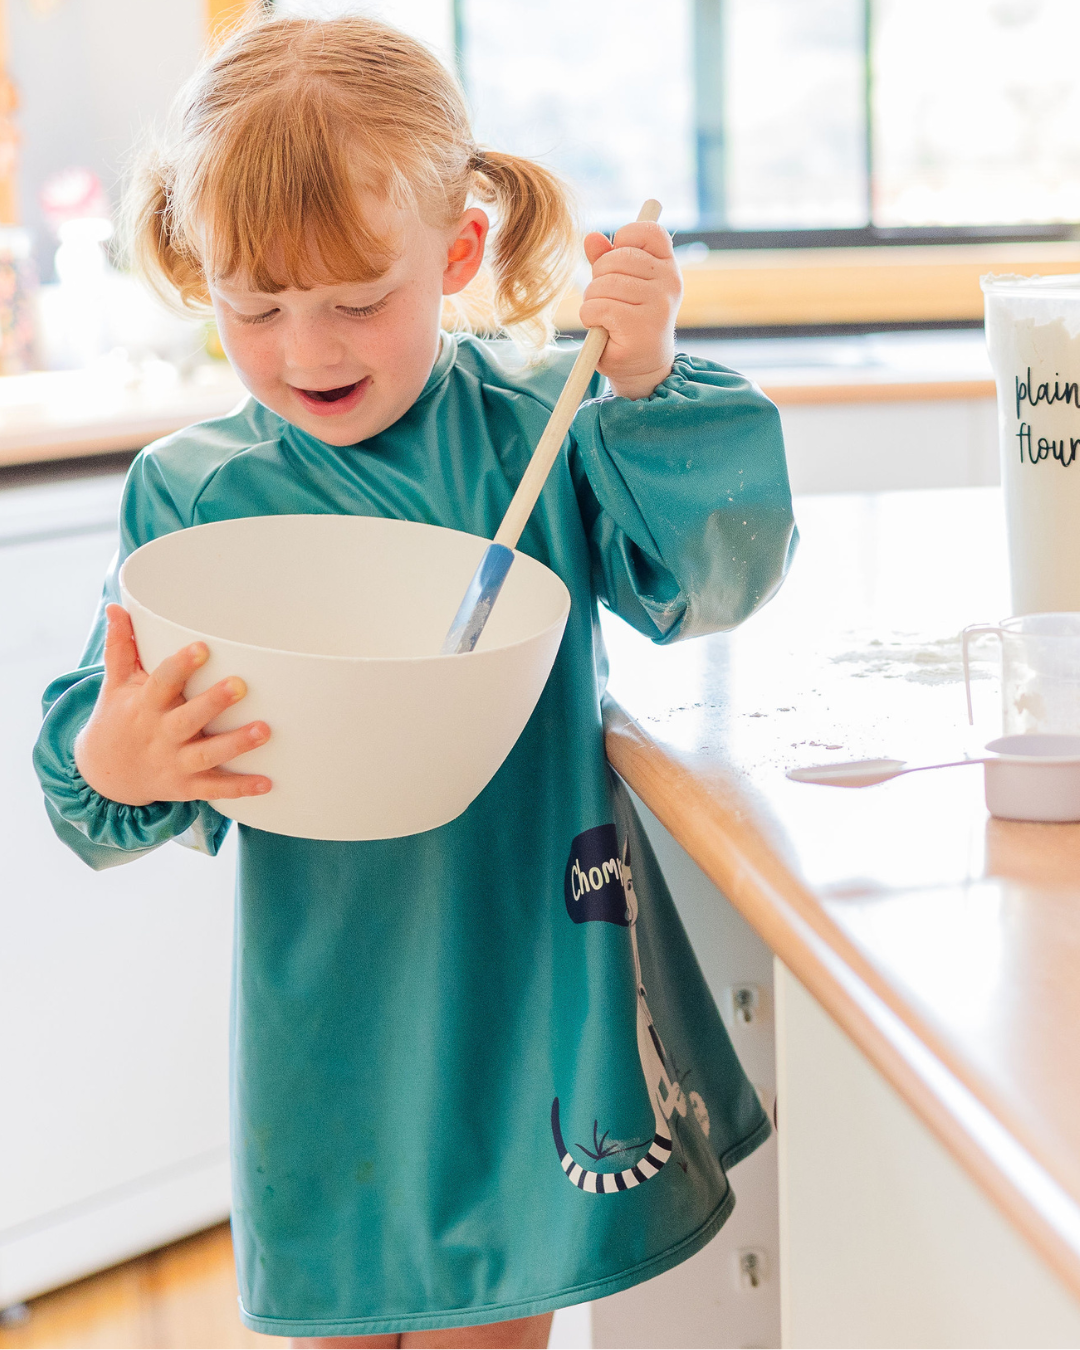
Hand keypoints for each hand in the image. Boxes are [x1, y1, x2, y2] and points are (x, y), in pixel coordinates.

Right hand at [74, 604, 271, 806]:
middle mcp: (160, 735)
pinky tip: (267, 783)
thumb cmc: (118, 719)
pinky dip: (239, 787)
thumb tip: (116, 606)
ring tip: (264, 730)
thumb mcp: (115, 685)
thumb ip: (121, 647)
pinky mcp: (187, 786)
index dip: (181, 665)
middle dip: (213, 703)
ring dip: (235, 744)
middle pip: (187, 719)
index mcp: (144, 706)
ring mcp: (174, 763)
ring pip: (206, 755)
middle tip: (241, 684)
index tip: (203, 647)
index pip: (161, 683)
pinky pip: (215, 789)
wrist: (105, 775)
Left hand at [580, 221, 681, 399]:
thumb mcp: (621, 286)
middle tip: (606, 299)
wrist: (642, 369)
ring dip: (592, 300)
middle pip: (616, 257)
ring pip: (604, 283)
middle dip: (599, 277)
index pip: (647, 231)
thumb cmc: (629, 323)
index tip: (617, 262)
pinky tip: (601, 328)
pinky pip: (598, 307)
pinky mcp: (641, 327)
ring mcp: (658, 305)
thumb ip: (607, 259)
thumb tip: (591, 238)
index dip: (624, 239)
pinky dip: (589, 317)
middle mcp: (669, 282)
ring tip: (604, 317)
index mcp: (668, 266)